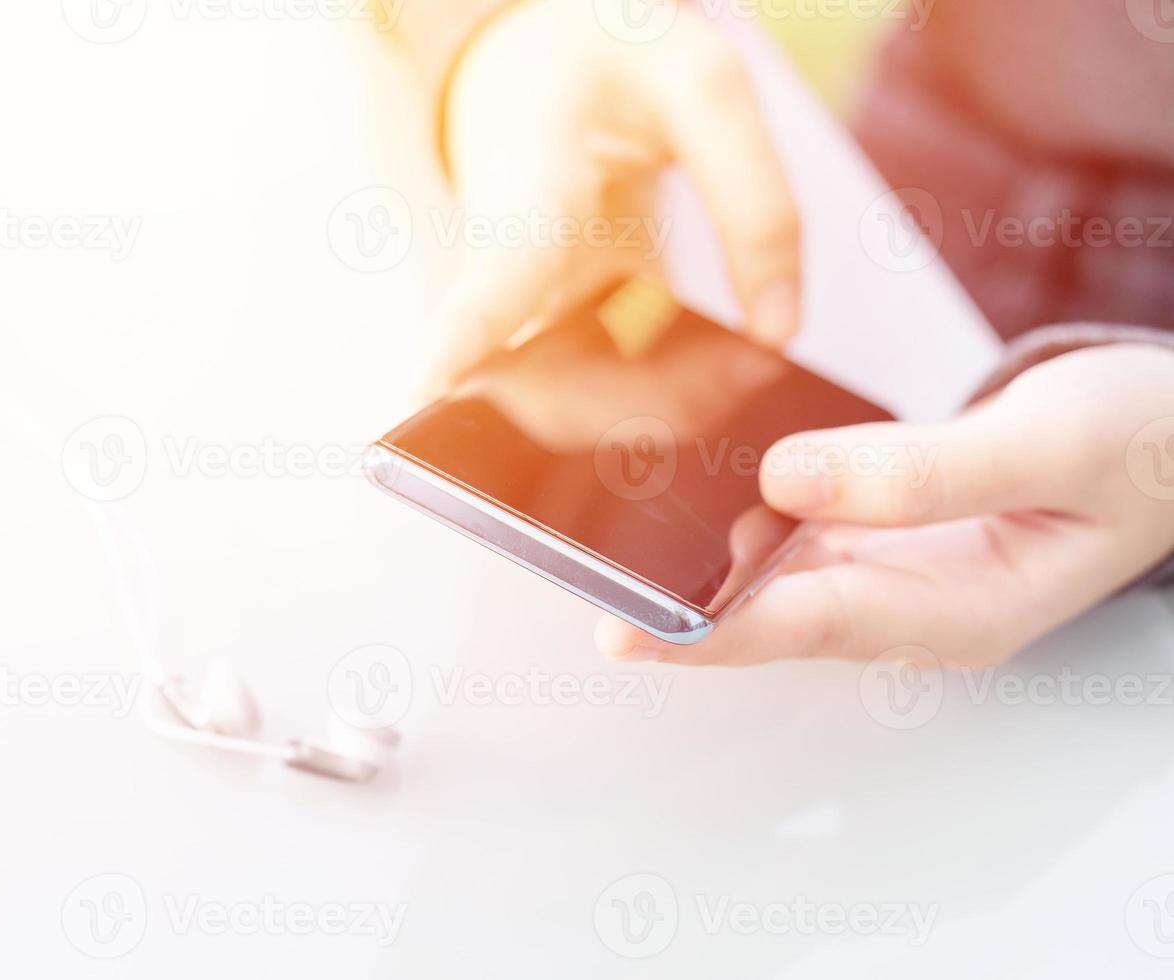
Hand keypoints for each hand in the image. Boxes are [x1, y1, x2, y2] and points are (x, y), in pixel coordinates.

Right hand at [429, 0, 799, 389]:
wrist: (542, 62)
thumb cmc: (608, 63)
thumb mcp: (700, 88)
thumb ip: (755, 203)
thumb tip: (778, 331)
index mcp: (531, 188)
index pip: (492, 279)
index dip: (460, 341)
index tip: (427, 389)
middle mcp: (509, 267)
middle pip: (541, 387)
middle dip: (652, 406)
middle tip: (757, 360)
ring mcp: (527, 307)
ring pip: (570, 408)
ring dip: (666, 408)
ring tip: (753, 355)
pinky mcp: (553, 326)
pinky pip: (599, 393)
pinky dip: (669, 393)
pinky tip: (727, 355)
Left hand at [597, 343, 1173, 666]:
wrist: (1170, 439)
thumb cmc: (1133, 447)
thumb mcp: (1046, 448)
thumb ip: (923, 471)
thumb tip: (787, 478)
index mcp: (955, 612)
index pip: (807, 627)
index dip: (709, 632)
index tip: (622, 628)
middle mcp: (907, 605)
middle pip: (768, 613)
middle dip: (673, 602)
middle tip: (575, 570)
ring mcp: (890, 571)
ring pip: (770, 573)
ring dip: (694, 557)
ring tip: (602, 524)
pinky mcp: (878, 531)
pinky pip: (791, 530)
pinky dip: (739, 511)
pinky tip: (686, 481)